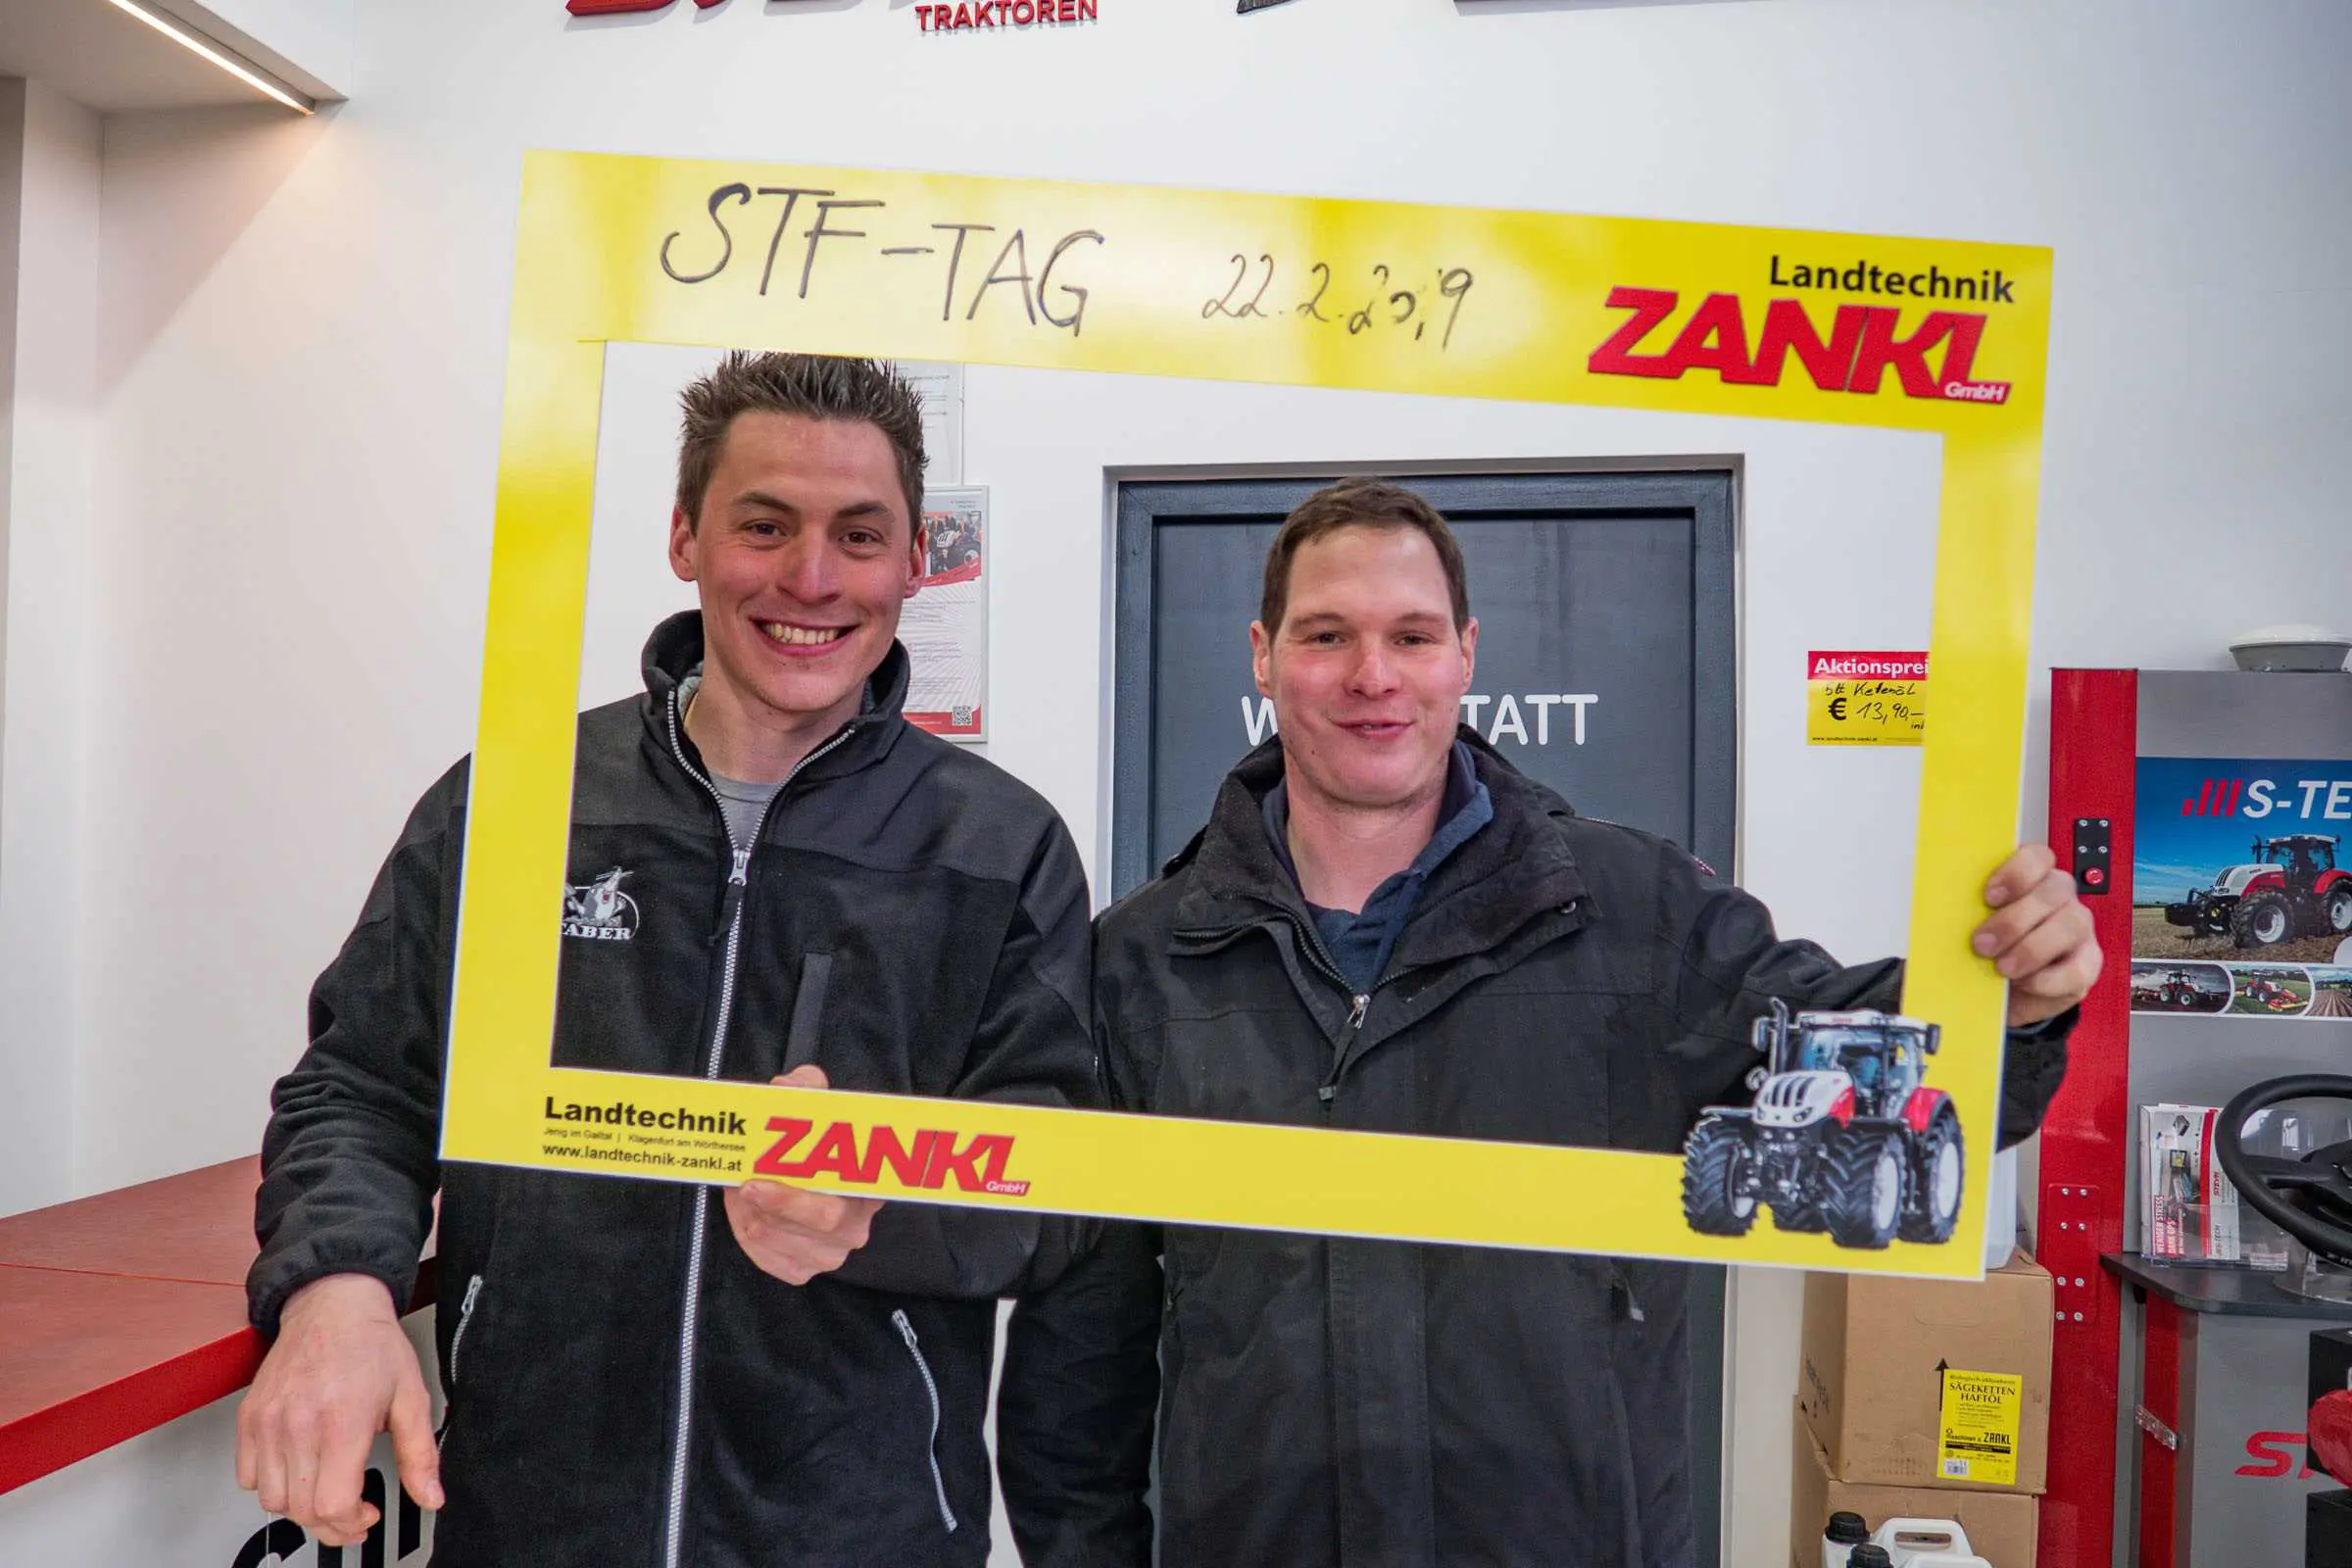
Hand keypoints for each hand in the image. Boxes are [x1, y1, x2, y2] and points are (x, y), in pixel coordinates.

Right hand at [236, 1273, 441, 1544]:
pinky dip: (271, 1484)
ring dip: (301, 1507)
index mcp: (342, 1421)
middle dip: (332, 1524)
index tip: (368, 1513)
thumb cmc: (372, 1344)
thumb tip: (431, 1496)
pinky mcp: (248, 1417)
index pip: (331, 1505)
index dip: (352, 1523)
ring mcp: (268, 1421)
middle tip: (353, 1512)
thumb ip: (421, 1454)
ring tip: (327, 1490)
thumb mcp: (412, 1397)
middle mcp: (298, 1424)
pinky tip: (300, 1469)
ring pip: (272, 1500)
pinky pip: (247, 1476)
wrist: (333, 1304)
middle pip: (301, 1511)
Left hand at [724, 1065, 881, 1285]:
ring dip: (751, 1212)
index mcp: (869, 1183)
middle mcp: (856, 1224)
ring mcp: (829, 1253)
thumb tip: (786, 1086)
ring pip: (783, 1237)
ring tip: (740, 1187)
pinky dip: (746, 1232)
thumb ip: (805, 1086)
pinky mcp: (801, 1270)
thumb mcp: (815, 1102)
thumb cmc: (812, 1140)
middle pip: (823, 1220)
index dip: (813, 1185)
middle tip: (746, 1184)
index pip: (854, 1188)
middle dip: (780, 1201)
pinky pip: (766, 1256)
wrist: (801, 1176)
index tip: (776, 1176)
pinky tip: (744, 1210)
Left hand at [1974, 842, 2103, 1027]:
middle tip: (1982, 944)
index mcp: (2031, 879)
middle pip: (2054, 890)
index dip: (2016, 872)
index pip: (2037, 856)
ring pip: (2072, 924)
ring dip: (2033, 948)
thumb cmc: (1985, 951)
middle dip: (2015, 919)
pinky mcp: (2087, 964)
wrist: (2000, 994)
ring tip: (2002, 968)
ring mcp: (2079, 930)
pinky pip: (2079, 968)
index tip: (1988, 896)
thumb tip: (1941, 911)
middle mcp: (2059, 899)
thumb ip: (1965, 912)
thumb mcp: (1970, 926)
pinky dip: (2049, 978)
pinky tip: (2024, 982)